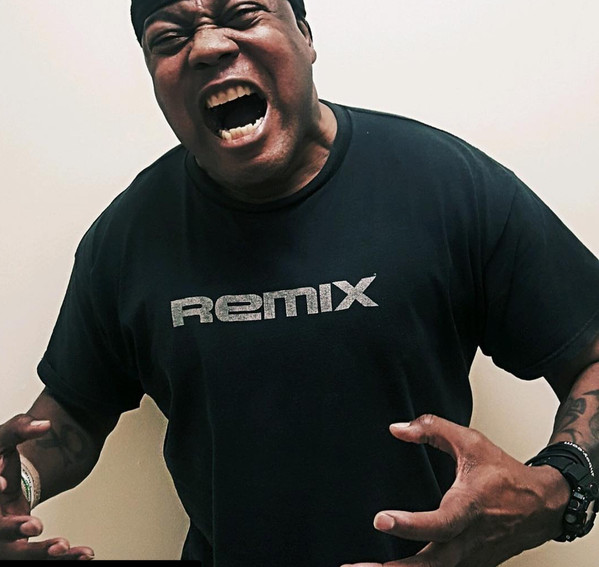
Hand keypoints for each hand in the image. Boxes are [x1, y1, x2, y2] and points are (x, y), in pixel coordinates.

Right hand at [0, 413, 94, 559]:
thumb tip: (45, 425)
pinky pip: (40, 556)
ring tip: (63, 546)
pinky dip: (64, 557)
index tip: (3, 483)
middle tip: (35, 524)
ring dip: (39, 552)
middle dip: (11, 529)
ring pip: (17, 553)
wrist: (4, 479)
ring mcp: (3, 538)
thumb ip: (21, 428)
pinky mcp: (21, 546)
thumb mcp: (4, 439)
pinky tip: (86, 554)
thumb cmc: (1, 458)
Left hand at [341, 414, 569, 566]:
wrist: (541, 506)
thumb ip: (432, 429)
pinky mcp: (468, 564)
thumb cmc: (505, 474)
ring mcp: (469, 558)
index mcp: (469, 509)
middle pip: (429, 566)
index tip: (380, 520)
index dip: (409, 524)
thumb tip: (396, 429)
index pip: (439, 524)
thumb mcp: (470, 441)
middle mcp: (468, 540)